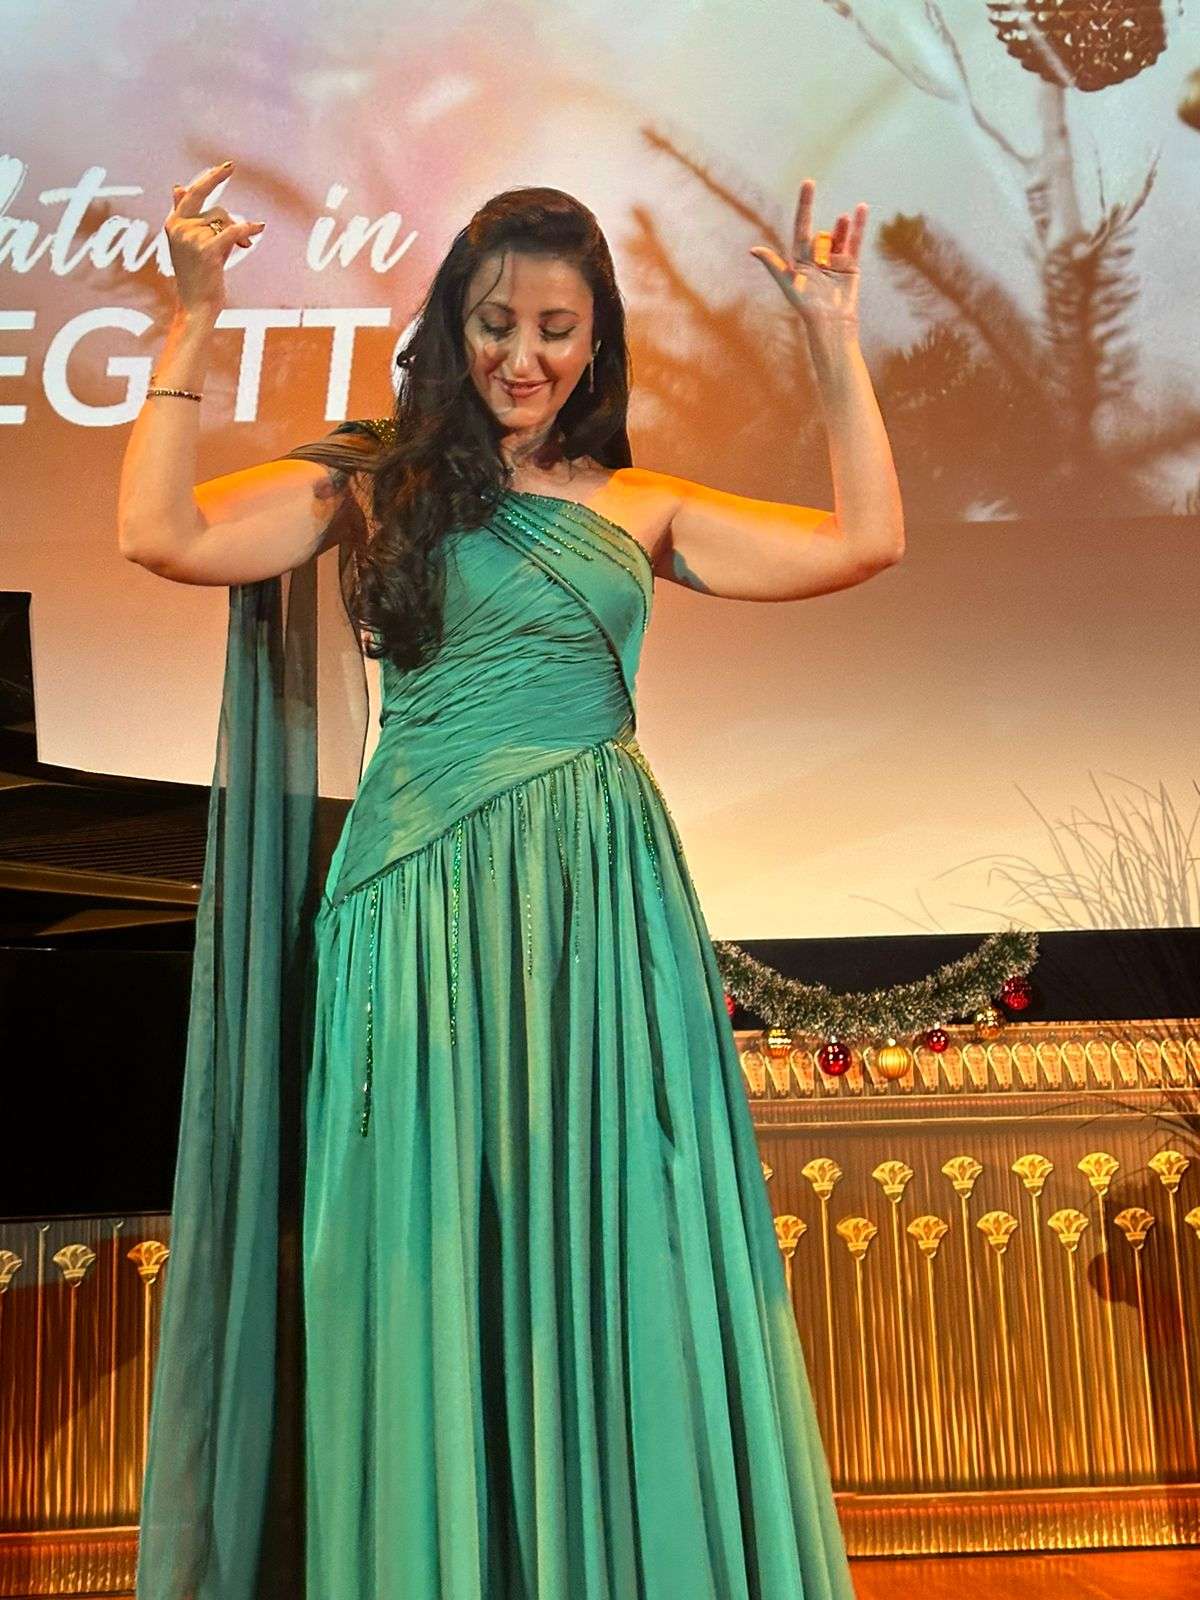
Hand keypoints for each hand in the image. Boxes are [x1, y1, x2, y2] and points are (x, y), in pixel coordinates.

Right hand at [165, 161, 265, 318]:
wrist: (195, 305)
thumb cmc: (197, 275)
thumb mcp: (190, 242)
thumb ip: (188, 216)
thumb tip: (177, 186)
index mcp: (173, 223)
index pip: (192, 194)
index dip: (207, 178)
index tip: (224, 166)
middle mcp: (179, 227)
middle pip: (211, 204)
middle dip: (217, 179)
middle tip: (230, 165)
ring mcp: (191, 237)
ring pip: (224, 221)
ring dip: (236, 233)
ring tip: (239, 250)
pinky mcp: (206, 249)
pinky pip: (232, 231)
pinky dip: (247, 230)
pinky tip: (259, 228)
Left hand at [750, 178, 866, 333]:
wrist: (831, 321)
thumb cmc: (806, 305)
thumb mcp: (788, 283)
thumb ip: (773, 265)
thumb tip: (753, 249)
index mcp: (800, 258)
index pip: (802, 226)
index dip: (805, 205)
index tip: (808, 183)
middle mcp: (817, 257)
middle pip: (821, 236)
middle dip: (824, 238)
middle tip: (821, 255)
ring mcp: (835, 260)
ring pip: (839, 236)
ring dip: (841, 227)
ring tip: (843, 219)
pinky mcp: (851, 264)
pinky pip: (855, 240)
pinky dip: (859, 225)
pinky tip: (861, 208)